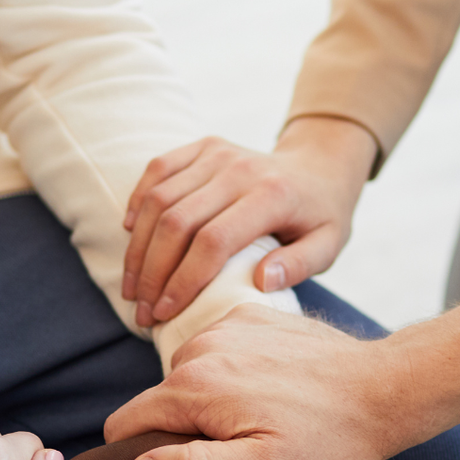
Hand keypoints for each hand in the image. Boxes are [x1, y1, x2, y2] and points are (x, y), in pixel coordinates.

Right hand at [105, 306, 396, 459]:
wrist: (389, 389)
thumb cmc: (330, 442)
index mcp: (193, 385)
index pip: (126, 427)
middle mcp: (201, 346)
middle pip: (159, 405)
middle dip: (182, 437)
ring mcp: (228, 325)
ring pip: (189, 381)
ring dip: (208, 409)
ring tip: (258, 433)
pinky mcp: (254, 317)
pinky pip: (221, 356)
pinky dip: (234, 379)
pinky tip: (272, 401)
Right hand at [120, 118, 377, 327]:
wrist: (320, 164)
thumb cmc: (321, 215)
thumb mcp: (328, 245)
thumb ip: (301, 265)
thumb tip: (261, 282)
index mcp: (271, 195)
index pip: (213, 241)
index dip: (183, 280)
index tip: (167, 313)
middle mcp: (239, 168)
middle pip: (177, 222)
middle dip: (153, 273)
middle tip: (143, 313)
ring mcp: (218, 153)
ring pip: (159, 199)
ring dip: (139, 248)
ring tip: (133, 288)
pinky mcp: (203, 146)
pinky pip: (157, 169)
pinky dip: (138, 202)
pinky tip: (131, 236)